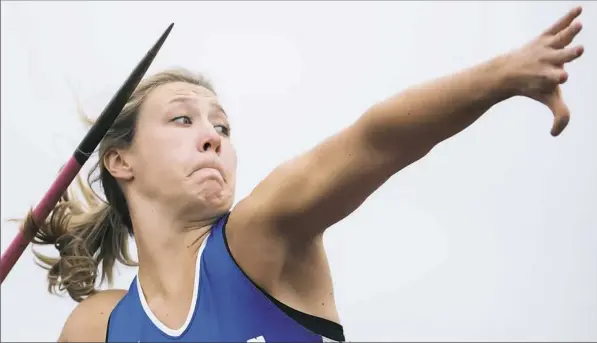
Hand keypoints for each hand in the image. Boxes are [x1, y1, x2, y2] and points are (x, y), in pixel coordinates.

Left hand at [504, 6, 583, 135]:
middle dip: (568, 54)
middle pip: (561, 57)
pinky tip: (579, 9)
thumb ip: (559, 116)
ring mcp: (546, 48)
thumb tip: (554, 134)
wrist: (509, 71)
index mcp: (547, 77)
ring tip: (578, 24)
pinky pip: (558, 25)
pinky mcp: (546, 36)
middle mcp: (547, 61)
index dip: (557, 78)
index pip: (553, 78)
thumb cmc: (534, 86)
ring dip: (569, 31)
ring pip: (560, 39)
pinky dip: (567, 17)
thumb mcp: (548, 99)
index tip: (562, 77)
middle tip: (578, 51)